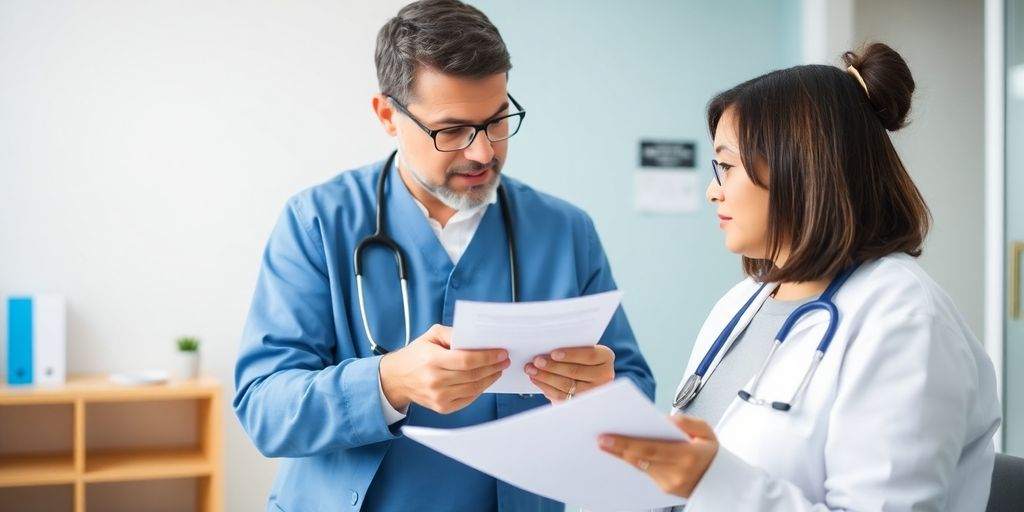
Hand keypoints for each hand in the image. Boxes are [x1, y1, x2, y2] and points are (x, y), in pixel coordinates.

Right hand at [379, 324, 508, 413]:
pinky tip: (485, 380)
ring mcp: (438, 396)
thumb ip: (453, 333)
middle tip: (504, 360)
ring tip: (498, 369)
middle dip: (493, 367)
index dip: (487, 357)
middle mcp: (435, 380)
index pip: (466, 360)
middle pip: (473, 375)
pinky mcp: (442, 407)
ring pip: (474, 388)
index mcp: (432, 360)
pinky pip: (468, 399)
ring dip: (490, 379)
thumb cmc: (417, 354)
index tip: (501, 352)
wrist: (397, 378)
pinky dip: (480, 389)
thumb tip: (477, 337)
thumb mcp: (431, 335)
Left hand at [524, 345, 614, 402]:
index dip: (571, 354)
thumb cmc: (579, 358)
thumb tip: (546, 347)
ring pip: (567, 385)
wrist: (586, 378)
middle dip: (553, 366)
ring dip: (546, 377)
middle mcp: (605, 375)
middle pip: (576, 371)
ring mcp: (594, 392)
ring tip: (531, 370)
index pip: (589, 355)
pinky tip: (536, 379)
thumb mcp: (580, 350)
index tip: (553, 353)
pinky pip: (562, 396)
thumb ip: (570, 348)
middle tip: (536, 361)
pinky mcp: (581, 402)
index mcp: (606, 357)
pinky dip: (546, 387)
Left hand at [598, 414, 718, 497]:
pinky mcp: (664, 490)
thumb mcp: (707, 431)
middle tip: (598, 438)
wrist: (724, 482)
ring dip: (622, 454)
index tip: (606, 437)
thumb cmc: (712, 453)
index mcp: (687, 456)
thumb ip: (687, 422)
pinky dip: (632, 460)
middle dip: (617, 448)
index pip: (649, 449)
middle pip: (639, 460)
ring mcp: (669, 485)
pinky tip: (621, 452)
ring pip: (639, 467)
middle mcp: (676, 474)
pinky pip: (644, 472)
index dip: (625, 443)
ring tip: (606, 443)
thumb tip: (665, 419)